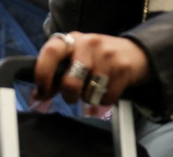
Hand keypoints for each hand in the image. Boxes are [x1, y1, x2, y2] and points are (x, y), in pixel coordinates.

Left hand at [34, 32, 149, 105]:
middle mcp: (87, 44)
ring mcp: (106, 55)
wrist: (134, 53)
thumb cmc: (96, 59)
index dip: (43, 74)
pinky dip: (104, 99)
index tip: (42, 91)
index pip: (50, 53)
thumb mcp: (74, 58)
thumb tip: (38, 95)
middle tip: (73, 94)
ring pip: (89, 93)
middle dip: (70, 95)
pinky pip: (105, 97)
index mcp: (71, 40)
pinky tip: (108, 87)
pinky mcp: (122, 67)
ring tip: (94, 87)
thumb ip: (56, 73)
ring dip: (89, 97)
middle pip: (70, 82)